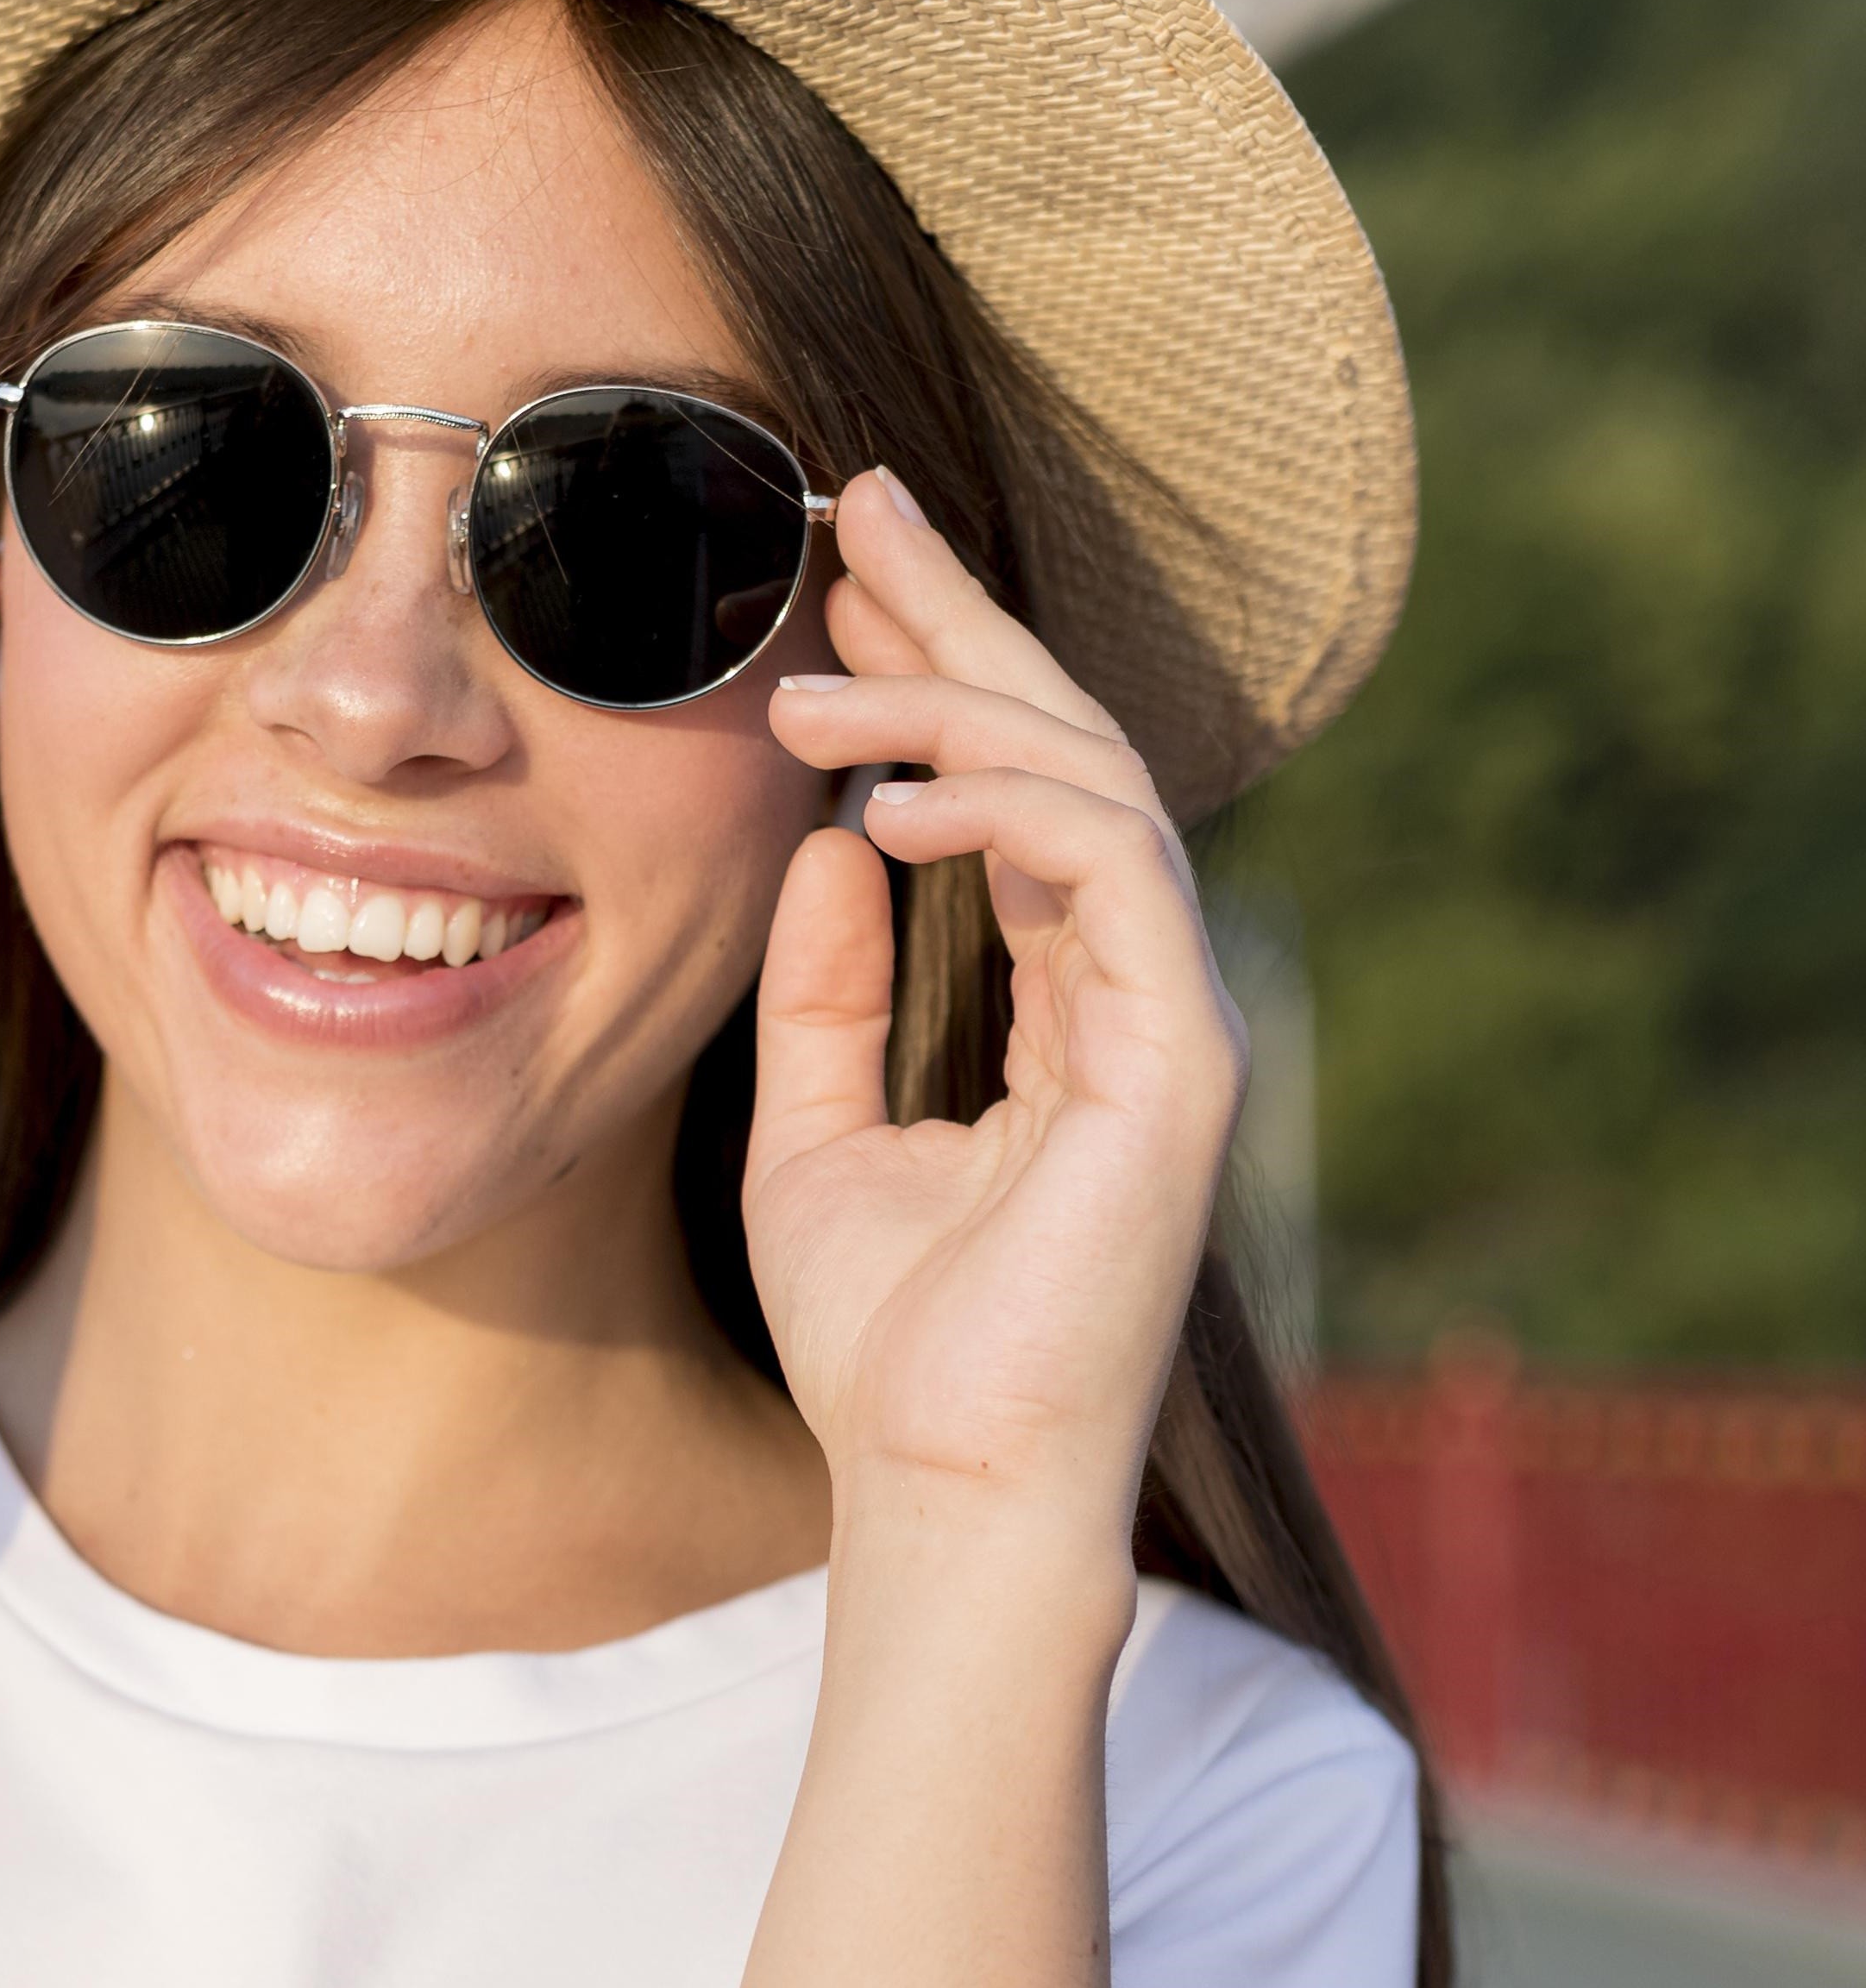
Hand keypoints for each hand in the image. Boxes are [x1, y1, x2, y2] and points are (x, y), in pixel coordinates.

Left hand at [749, 469, 1244, 1575]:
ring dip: (949, 704)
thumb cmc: (884, 1333)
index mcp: (1060, 991)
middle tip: (857, 508)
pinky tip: (891, 795)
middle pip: (1063, 742)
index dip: (933, 663)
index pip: (1009, 780)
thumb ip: (826, 987)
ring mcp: (1167, 1014)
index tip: (839, 570)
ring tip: (811, 683)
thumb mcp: (813, 1123)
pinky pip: (1109, 871)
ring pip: (1090, 781)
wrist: (935, 1478)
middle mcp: (1130, 982)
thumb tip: (828, 841)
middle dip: (960, 615)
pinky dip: (1006, 808)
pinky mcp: (1177, 1057)